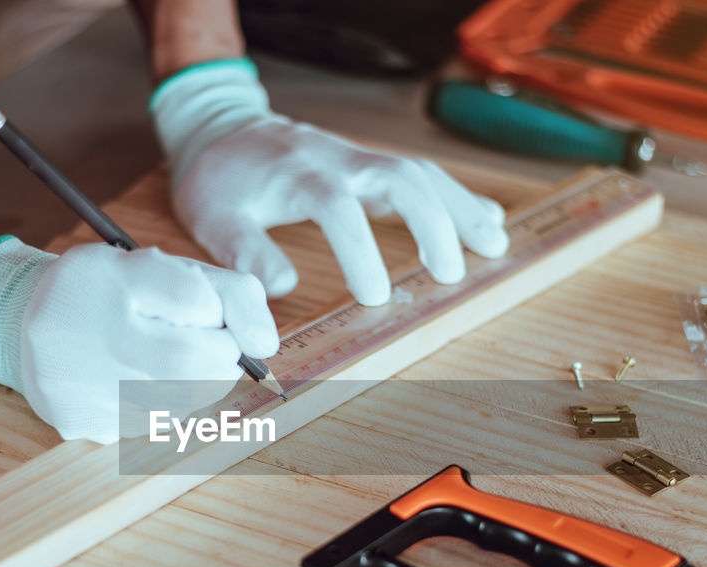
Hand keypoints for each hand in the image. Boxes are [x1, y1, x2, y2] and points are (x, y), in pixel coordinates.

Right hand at [0, 236, 277, 442]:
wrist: (26, 319)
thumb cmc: (115, 291)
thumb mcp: (171, 270)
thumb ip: (232, 294)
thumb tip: (267, 347)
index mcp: (109, 280)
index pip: (199, 302)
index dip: (218, 311)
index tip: (207, 313)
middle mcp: (84, 333)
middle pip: (192, 364)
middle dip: (218, 357)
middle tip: (207, 346)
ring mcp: (77, 386)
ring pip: (178, 402)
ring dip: (193, 384)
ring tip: (166, 359)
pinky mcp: (76, 422)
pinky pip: (149, 424)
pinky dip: (162, 405)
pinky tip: (138, 382)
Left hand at [151, 59, 508, 305]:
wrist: (224, 130)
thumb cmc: (220, 181)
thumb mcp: (213, 219)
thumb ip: (245, 252)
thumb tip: (282, 289)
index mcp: (298, 176)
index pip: (338, 208)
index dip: (361, 251)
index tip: (376, 296)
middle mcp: (339, 160)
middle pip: (399, 178)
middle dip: (432, 223)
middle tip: (451, 274)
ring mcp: (360, 158)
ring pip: (421, 173)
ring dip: (460, 207)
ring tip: (494, 245)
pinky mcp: (372, 164)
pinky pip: (422, 175)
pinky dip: (457, 197)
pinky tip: (488, 221)